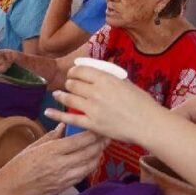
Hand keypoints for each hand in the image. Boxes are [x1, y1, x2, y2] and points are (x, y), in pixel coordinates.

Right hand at [0, 125, 106, 194]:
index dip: (93, 134)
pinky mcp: (64, 187)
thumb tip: (64, 125)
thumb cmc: (19, 165)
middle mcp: (60, 164)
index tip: (99, 127)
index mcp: (52, 151)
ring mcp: (64, 177)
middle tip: (106, 136)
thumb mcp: (34, 146)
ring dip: (98, 156)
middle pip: (88, 152)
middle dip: (100, 143)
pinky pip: (83, 176)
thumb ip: (52, 136)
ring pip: (89, 165)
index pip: (79, 140)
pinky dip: (90, 167)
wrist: (11, 188)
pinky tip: (92, 161)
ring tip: (101, 148)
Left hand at [45, 66, 159, 144]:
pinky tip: (48, 111)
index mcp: (105, 78)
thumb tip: (96, 72)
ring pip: (68, 98)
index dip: (74, 70)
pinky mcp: (92, 124)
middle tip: (69, 85)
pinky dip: (56, 114)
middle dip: (69, 83)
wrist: (147, 123)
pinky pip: (69, 118)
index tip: (73, 73)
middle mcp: (96, 91)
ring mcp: (92, 108)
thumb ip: (109, 77)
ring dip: (61, 95)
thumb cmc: (141, 102)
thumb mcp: (126, 82)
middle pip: (73, 83)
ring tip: (57, 95)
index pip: (80, 70)